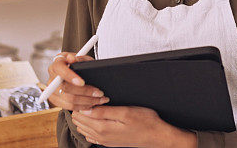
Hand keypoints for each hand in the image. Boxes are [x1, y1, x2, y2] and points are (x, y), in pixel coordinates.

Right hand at [47, 52, 108, 110]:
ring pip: (69, 100)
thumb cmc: (77, 64)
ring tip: (100, 99)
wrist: (71, 71)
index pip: (60, 70)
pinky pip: (69, 107)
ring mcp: (52, 91)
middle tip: (99, 93)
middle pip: (66, 88)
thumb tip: (72, 59)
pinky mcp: (56, 101)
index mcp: (56, 65)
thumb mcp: (81, 58)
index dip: (70, 77)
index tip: (82, 82)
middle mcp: (52, 79)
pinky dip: (82, 106)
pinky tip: (92, 104)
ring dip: (87, 101)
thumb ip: (78, 58)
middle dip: (85, 92)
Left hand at [71, 106, 196, 147]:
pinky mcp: (108, 142)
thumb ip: (104, 111)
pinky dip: (89, 125)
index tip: (87, 94)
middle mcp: (101, 136)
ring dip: (84, 116)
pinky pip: (90, 134)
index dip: (81, 101)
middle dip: (80, 108)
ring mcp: (104, 140)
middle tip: (89, 97)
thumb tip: (85, 108)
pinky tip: (95, 117)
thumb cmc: (146, 123)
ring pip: (83, 128)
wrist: (156, 137)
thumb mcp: (125, 112)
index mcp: (103, 128)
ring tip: (92, 105)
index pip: (80, 114)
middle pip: (80, 121)